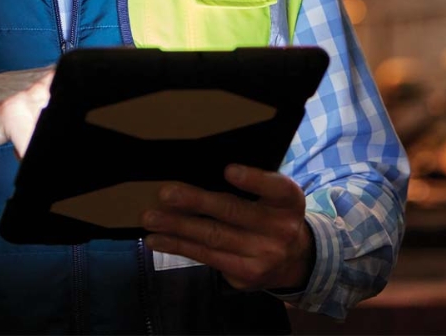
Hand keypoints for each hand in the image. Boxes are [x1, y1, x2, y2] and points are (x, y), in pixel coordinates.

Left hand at [141, 165, 314, 292]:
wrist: (296, 260)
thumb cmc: (271, 213)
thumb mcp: (273, 195)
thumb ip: (250, 184)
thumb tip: (195, 169)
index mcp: (288, 200)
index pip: (275, 187)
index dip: (253, 179)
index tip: (228, 170)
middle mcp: (280, 229)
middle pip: (232, 212)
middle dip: (195, 202)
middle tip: (165, 193)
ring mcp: (264, 256)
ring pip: (213, 238)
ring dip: (176, 227)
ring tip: (150, 218)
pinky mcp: (246, 275)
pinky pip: (206, 257)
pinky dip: (178, 247)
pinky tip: (157, 240)